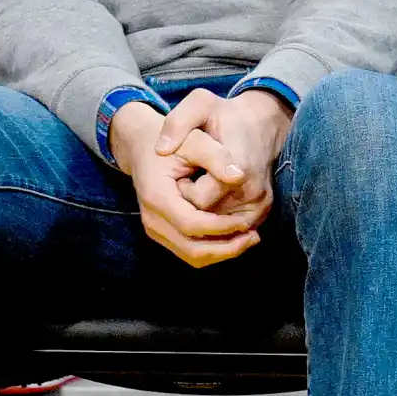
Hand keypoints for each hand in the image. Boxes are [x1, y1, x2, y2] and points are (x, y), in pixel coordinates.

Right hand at [109, 101, 259, 267]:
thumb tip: (239, 177)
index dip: (222, 227)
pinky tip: (233, 237)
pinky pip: (188, 251)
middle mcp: (151, 218)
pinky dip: (212, 250)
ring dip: (222, 253)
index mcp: (157, 196)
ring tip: (247, 239)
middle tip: (253, 236)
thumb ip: (216, 156)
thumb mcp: (194, 140)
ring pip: (192, 255)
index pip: (192, 225)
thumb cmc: (173, 142)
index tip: (246, 220)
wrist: (143, 144)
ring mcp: (154, 228)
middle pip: (192, 249)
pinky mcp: (160, 233)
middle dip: (226, 248)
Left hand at [154, 89, 294, 228]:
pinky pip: (230, 227)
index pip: (198, 201)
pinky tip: (211, 192)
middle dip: (191, 203)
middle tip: (189, 177)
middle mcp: (254, 193)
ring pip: (218, 226)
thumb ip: (177, 122)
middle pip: (208, 218)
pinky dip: (216, 216)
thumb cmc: (224, 114)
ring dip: (204, 211)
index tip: (181, 171)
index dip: (183, 189)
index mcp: (239, 169)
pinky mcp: (262, 212)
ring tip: (200, 183)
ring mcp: (260, 205)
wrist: (258, 123)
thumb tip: (161, 150)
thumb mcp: (199, 104)